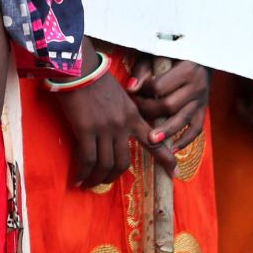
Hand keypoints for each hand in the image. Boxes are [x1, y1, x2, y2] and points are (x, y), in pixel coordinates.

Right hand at [54, 59, 172, 185]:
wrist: (80, 69)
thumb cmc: (97, 79)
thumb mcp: (120, 96)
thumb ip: (124, 114)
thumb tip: (120, 131)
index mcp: (133, 115)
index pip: (154, 142)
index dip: (165, 159)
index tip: (175, 173)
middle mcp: (122, 125)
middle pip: (123, 162)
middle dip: (113, 176)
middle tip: (106, 181)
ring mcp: (105, 129)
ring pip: (105, 164)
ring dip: (97, 178)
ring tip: (88, 184)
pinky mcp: (87, 131)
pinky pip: (87, 160)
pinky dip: (83, 173)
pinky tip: (77, 180)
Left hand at [127, 55, 208, 149]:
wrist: (202, 55)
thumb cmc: (175, 54)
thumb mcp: (158, 54)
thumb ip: (143, 70)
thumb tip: (131, 89)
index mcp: (186, 69)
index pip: (159, 87)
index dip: (144, 91)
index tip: (136, 91)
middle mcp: (197, 85)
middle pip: (170, 106)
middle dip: (151, 111)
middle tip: (137, 113)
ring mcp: (202, 99)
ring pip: (183, 120)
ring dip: (167, 131)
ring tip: (153, 140)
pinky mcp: (204, 109)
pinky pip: (197, 128)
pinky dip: (186, 140)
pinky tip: (173, 148)